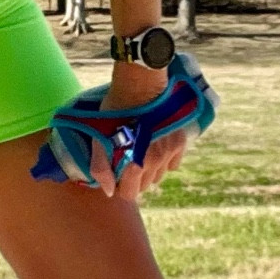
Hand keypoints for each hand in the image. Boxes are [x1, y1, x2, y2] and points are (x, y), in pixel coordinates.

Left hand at [88, 63, 187, 201]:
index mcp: (134, 165)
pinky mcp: (180, 141)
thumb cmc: (116, 111)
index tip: (116, 173)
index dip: (120, 186)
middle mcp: (155, 163)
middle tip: (125, 159)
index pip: (130, 193)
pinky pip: (173, 163)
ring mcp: (170, 152)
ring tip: (139, 151)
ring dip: (149, 169)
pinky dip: (165, 160)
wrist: (140, 85)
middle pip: (145, 185)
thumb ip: (101, 168)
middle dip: (134, 178)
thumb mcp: (99, 139)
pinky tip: (155, 147)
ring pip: (159, 175)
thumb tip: (109, 191)